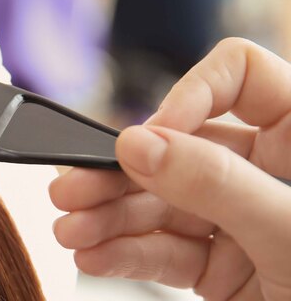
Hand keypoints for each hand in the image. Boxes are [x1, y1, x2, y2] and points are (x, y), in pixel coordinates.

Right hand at [50, 38, 290, 299]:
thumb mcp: (288, 231)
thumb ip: (215, 183)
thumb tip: (140, 143)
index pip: (241, 77)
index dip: (192, 95)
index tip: (151, 136)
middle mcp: (266, 172)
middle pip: (179, 146)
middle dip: (123, 171)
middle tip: (75, 188)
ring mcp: (238, 219)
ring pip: (160, 202)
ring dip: (110, 217)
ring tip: (73, 230)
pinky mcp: (218, 264)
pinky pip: (164, 249)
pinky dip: (125, 252)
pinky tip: (94, 253)